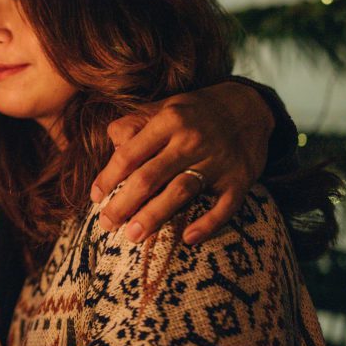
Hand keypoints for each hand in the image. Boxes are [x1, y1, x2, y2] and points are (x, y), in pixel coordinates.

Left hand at [91, 81, 272, 244]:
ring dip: (154, 216)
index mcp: (168, 121)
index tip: (95, 198)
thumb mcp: (164, 107)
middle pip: (149, 177)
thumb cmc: (195, 112)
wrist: (249, 107)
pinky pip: (224, 206)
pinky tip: (188, 239)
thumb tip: (112, 145)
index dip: (109, 178)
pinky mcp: (240, 179)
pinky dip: (208, 224)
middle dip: (124, 204)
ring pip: (180, 192)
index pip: (130, 154)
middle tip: (106, 225)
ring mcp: (217, 161)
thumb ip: (135, 124)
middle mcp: (191, 140)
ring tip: (133, 237)